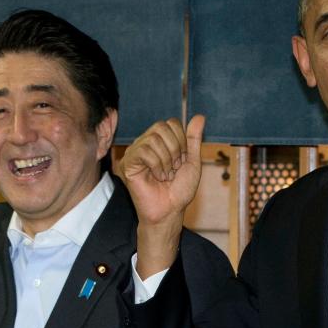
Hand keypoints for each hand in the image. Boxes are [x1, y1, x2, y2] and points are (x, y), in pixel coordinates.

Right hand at [118, 115, 203, 275]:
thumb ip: (193, 139)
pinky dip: (156, 165)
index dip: (182, 141)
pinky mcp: (127, 163)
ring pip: (153, 139)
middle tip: (174, 169)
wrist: (170, 210)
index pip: (171, 123)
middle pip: (162, 126)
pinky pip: (144, 151)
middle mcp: (146, 143)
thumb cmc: (179, 190)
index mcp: (160, 141)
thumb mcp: (192, 161)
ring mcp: (135, 152)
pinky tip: (157, 177)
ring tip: (165, 175)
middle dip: (175, 149)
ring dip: (166, 160)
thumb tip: (199, 116)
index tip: (181, 161)